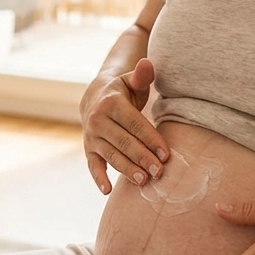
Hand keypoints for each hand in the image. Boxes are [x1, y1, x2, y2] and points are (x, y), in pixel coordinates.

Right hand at [80, 57, 168, 194]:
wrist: (95, 98)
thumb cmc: (123, 92)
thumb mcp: (132, 81)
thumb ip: (142, 75)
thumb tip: (148, 63)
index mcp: (111, 103)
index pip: (135, 124)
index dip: (151, 139)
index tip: (166, 154)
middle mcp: (98, 120)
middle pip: (124, 142)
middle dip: (142, 158)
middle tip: (159, 172)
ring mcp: (91, 136)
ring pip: (111, 155)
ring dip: (127, 170)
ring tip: (143, 181)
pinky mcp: (88, 149)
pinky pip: (93, 166)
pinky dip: (99, 178)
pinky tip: (108, 191)